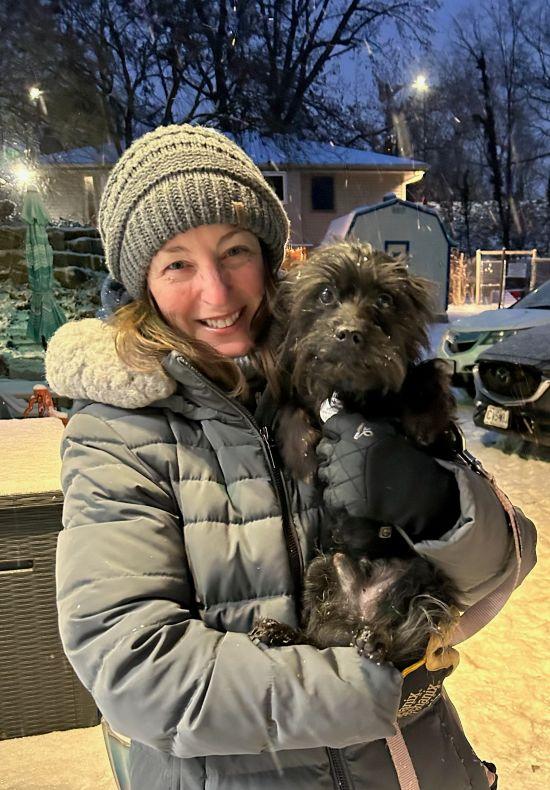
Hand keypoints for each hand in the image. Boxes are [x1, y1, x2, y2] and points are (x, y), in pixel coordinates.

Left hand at [316, 412, 460, 541]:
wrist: (409, 489)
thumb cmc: (404, 457)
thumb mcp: (387, 434)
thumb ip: (366, 430)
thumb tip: (358, 427)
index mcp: (351, 430)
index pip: (331, 424)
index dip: (335, 431)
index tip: (340, 437)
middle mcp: (337, 449)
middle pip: (323, 448)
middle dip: (330, 453)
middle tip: (343, 460)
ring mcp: (335, 473)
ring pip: (323, 471)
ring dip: (332, 474)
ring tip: (345, 480)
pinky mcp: (338, 495)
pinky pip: (329, 494)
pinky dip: (336, 495)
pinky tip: (346, 496)